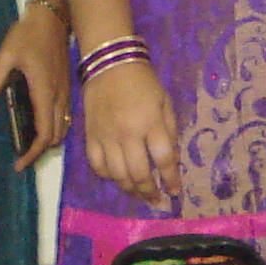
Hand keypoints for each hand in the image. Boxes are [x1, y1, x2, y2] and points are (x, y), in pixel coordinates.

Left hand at [0, 6, 70, 171]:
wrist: (53, 16)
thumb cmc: (28, 35)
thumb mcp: (6, 55)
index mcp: (44, 92)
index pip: (44, 133)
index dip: (33, 152)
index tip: (19, 163)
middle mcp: (59, 97)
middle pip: (56, 136)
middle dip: (40, 151)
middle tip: (20, 157)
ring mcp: (65, 92)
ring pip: (63, 127)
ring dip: (49, 140)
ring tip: (28, 144)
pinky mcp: (66, 87)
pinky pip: (65, 117)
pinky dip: (54, 128)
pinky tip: (39, 125)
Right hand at [84, 60, 182, 205]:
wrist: (110, 64)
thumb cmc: (143, 83)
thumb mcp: (165, 102)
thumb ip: (170, 131)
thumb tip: (172, 160)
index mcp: (150, 123)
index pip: (164, 159)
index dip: (171, 179)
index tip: (175, 191)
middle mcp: (128, 134)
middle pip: (139, 173)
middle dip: (149, 191)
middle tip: (155, 199)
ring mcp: (106, 137)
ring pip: (117, 175)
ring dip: (130, 189)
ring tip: (138, 194)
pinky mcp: (91, 137)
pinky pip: (98, 165)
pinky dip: (108, 176)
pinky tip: (117, 178)